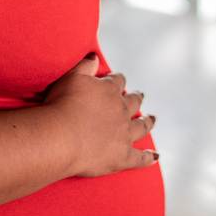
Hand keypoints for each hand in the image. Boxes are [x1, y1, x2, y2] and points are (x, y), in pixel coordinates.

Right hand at [44, 54, 158, 177]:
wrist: (61, 137)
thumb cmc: (61, 106)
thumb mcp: (70, 78)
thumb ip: (84, 66)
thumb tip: (95, 57)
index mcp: (109, 91)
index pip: (118, 81)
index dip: (118, 80)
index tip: (118, 80)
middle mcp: (120, 111)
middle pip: (133, 102)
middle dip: (136, 98)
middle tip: (140, 96)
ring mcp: (124, 134)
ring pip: (141, 126)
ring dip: (147, 122)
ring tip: (151, 120)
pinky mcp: (123, 156)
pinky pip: (139, 158)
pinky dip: (148, 157)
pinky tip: (155, 156)